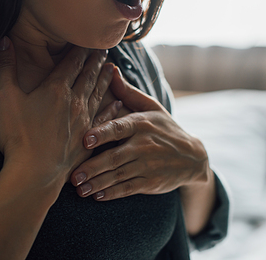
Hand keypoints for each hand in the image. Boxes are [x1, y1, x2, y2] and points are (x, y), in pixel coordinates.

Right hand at [0, 37, 116, 185]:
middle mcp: (74, 101)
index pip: (71, 62)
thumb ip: (6, 67)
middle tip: (104, 49)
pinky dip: (113, 109)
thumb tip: (3, 40)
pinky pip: (105, 118)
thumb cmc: (17, 135)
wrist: (34, 173)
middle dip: (96, 61)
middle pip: (88, 75)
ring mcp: (84, 120)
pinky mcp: (88, 138)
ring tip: (112, 68)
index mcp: (55, 89)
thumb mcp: (5, 97)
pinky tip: (118, 103)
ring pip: (99, 93)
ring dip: (105, 79)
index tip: (87, 41)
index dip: (79, 50)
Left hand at [70, 68, 210, 200]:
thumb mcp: (150, 107)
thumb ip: (127, 92)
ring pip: (118, 176)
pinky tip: (97, 196)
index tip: (84, 139)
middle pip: (114, 157)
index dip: (101, 134)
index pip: (119, 128)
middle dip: (91, 167)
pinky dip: (112, 193)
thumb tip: (109, 69)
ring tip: (79, 188)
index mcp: (141, 124)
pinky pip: (128, 189)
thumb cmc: (164, 127)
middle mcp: (144, 145)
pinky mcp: (151, 183)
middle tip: (72, 175)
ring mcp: (148, 165)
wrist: (193, 157)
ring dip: (97, 183)